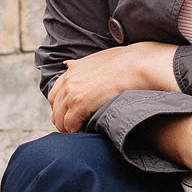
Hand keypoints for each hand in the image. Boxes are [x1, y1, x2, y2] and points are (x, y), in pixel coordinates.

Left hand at [48, 43, 178, 133]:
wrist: (136, 65)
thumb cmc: (123, 63)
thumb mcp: (96, 59)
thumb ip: (80, 64)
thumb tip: (67, 64)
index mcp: (70, 72)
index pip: (54, 97)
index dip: (61, 109)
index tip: (71, 117)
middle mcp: (67, 82)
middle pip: (56, 110)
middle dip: (64, 121)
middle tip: (76, 129)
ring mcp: (72, 93)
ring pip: (60, 120)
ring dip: (69, 128)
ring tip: (82, 132)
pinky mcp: (79, 104)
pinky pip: (70, 125)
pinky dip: (76, 131)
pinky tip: (86, 132)